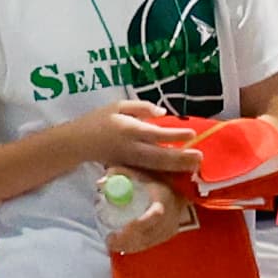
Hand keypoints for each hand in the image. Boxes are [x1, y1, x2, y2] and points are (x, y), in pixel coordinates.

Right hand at [83, 98, 200, 177]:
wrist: (78, 142)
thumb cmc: (99, 120)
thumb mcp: (118, 105)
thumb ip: (141, 107)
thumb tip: (163, 113)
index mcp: (128, 128)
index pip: (155, 133)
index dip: (174, 135)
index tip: (192, 134)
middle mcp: (130, 147)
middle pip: (158, 155)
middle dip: (180, 158)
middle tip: (199, 158)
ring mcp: (130, 160)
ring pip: (155, 166)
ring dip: (175, 168)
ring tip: (194, 167)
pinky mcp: (128, 168)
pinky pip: (148, 171)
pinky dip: (164, 172)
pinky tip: (178, 172)